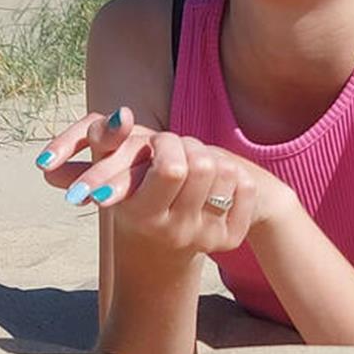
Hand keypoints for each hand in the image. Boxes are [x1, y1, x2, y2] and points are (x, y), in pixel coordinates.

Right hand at [37, 107, 282, 260]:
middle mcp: (176, 233)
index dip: (167, 145)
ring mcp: (205, 238)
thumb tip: (123, 115)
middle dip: (190, 147)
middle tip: (178, 152)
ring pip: (227, 173)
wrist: (159, 239)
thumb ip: (107, 137)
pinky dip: (232, 177)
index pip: (171, 169)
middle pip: (203, 167)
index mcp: (143, 216)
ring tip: (194, 166)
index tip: (157, 143)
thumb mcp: (112, 164)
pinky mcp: (230, 239)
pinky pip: (245, 187)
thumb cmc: (131, 190)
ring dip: (211, 159)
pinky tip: (212, 185)